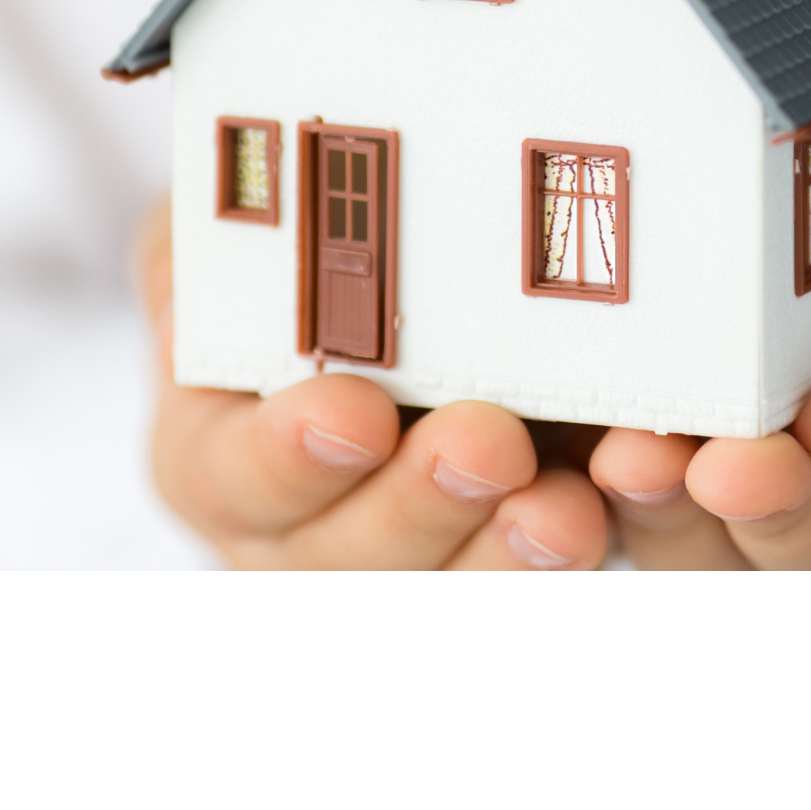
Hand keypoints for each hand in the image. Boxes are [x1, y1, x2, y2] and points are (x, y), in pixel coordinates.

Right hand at [135, 198, 606, 576]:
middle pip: (348, 553)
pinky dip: (562, 561)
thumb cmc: (281, 274)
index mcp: (214, 452)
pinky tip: (607, 525)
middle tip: (488, 443)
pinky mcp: (481, 557)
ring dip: (505, 555)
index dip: (289, 453)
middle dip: (422, 502)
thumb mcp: (213, 237)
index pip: (231, 473)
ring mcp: (395, 559)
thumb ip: (203, 239)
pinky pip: (515, 580)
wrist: (392, 312)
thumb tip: (211, 225)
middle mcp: (296, 534)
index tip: (353, 412)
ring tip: (564, 511)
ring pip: (441, 584)